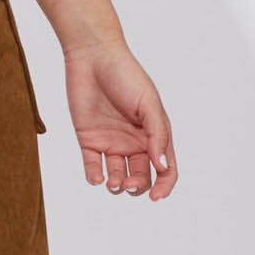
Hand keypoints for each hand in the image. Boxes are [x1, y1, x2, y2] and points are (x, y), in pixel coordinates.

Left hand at [64, 37, 176, 199]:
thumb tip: (162, 167)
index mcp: (154, 134)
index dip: (164, 185)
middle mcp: (134, 141)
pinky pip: (93, 166)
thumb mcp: (148, 104)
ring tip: (114, 182)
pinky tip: (97, 178)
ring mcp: (111, 142)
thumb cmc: (127, 75)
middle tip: (129, 184)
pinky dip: (95, 177)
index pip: (165, 168)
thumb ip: (157, 135)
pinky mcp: (89, 139)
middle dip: (138, 186)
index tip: (157, 197)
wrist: (93, 57)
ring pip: (118, 176)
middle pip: (141, 176)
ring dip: (118, 185)